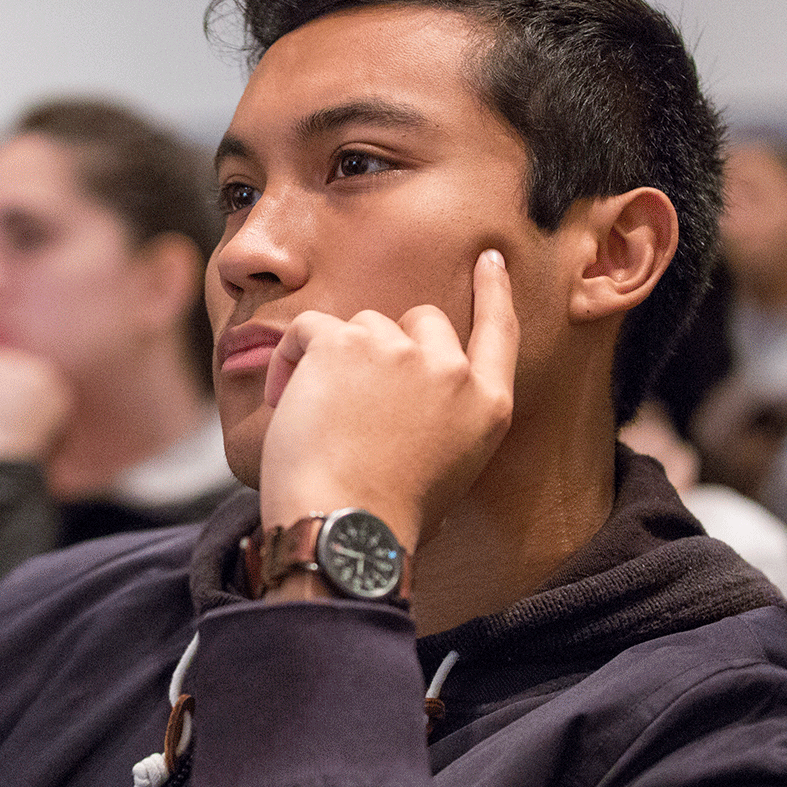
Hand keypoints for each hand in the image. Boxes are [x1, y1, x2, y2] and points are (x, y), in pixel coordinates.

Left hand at [259, 249, 517, 549]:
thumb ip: (443, 431)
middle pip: (421, 320)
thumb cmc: (386, 518)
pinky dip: (291, 358)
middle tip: (356, 392)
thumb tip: (414, 421)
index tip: (489, 260)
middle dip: (388, 344)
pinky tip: (287, 400)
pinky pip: (310, 328)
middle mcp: (450, 371)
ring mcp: (399, 353)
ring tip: (316, 416)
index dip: (494, 292)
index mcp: (486, 407)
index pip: (498, 332)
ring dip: (336, 358)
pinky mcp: (343, 344)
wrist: (342, 525)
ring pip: (363, 325)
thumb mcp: (448, 481)